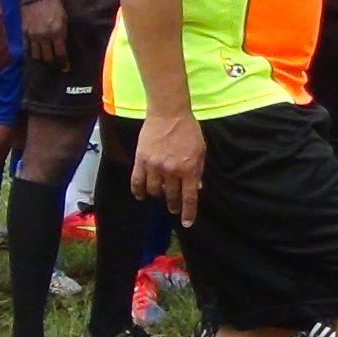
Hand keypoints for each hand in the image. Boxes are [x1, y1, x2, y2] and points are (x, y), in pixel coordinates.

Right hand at [21, 0, 68, 66]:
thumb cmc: (55, 6)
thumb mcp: (64, 20)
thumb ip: (62, 34)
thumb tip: (62, 47)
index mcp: (57, 32)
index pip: (60, 53)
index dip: (63, 63)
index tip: (65, 68)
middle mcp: (44, 36)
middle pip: (47, 57)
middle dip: (51, 63)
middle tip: (54, 66)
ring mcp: (33, 34)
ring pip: (35, 54)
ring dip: (40, 59)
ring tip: (43, 61)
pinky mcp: (24, 31)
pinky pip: (26, 47)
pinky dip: (30, 53)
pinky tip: (33, 54)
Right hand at [132, 111, 205, 226]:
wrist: (169, 113)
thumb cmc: (188, 130)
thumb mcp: (200, 150)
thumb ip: (198, 170)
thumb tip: (197, 187)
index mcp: (189, 169)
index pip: (189, 198)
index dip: (188, 213)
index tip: (187, 223)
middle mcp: (172, 171)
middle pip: (171, 197)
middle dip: (174, 205)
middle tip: (174, 208)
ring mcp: (155, 167)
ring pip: (154, 191)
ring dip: (158, 196)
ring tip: (161, 195)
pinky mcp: (141, 160)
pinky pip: (137, 182)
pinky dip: (138, 191)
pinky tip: (141, 195)